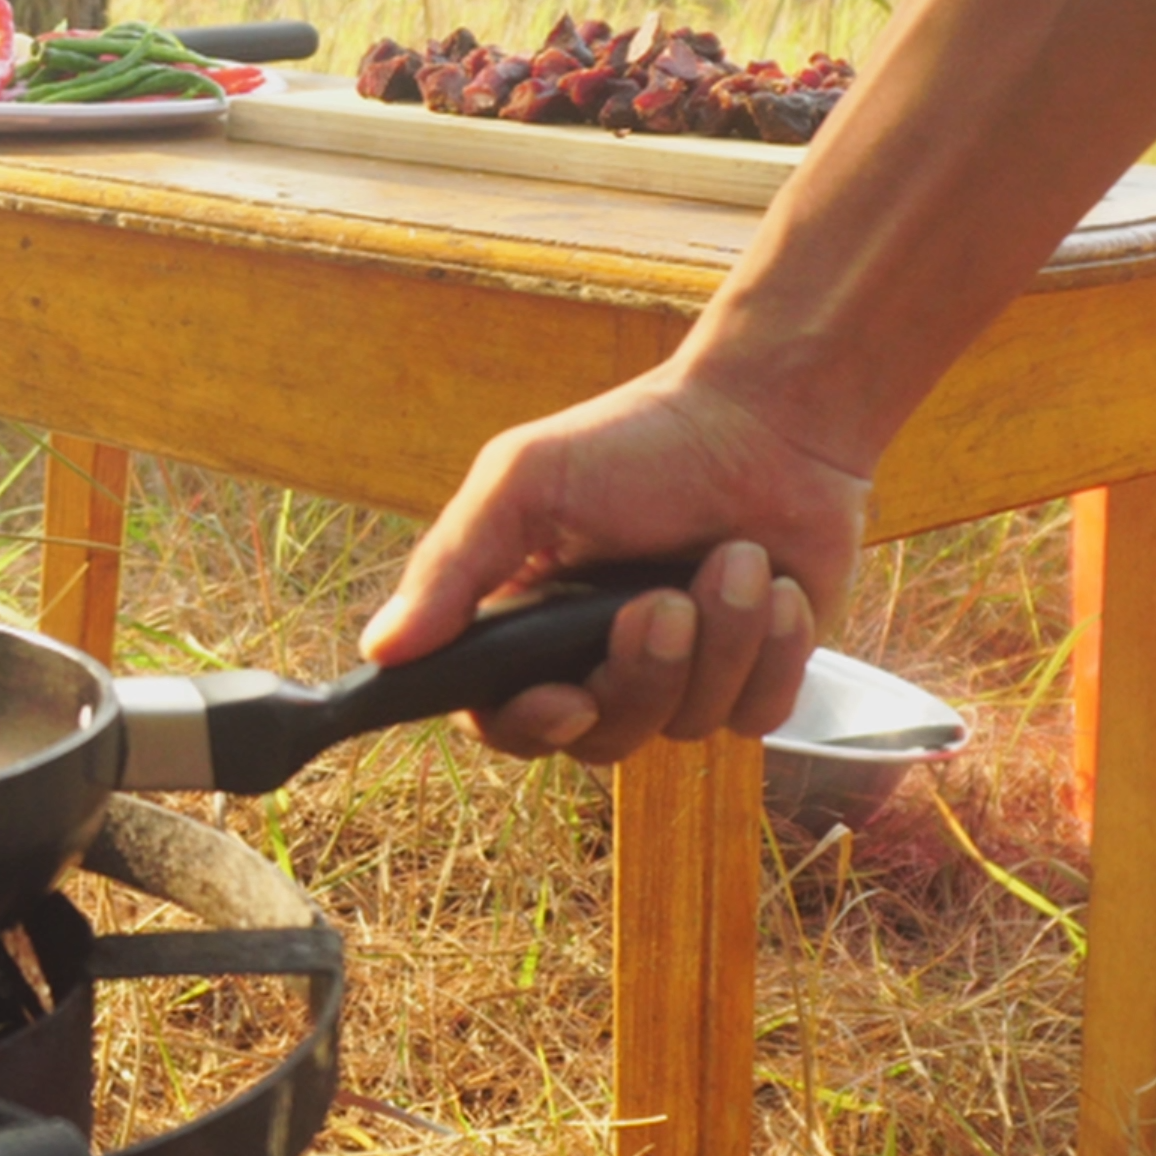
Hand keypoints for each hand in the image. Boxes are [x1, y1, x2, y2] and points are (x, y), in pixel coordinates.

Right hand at [357, 360, 869, 765]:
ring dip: (720, 639)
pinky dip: (773, 650)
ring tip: (736, 557)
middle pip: (602, 738)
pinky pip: (758, 716)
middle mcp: (601, 661)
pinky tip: (776, 584)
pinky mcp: (756, 677)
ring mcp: (684, 676)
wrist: (767, 417)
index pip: (506, 720)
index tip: (567, 697)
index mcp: (531, 626)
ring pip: (687, 727)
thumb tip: (379, 651)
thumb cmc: (637, 440)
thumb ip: (452, 567)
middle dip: (642, 672)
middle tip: (663, 601)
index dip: (532, 726)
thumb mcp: (523, 483)